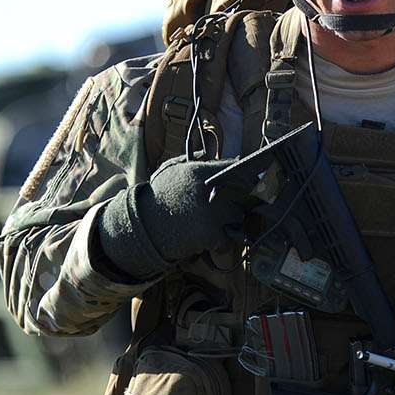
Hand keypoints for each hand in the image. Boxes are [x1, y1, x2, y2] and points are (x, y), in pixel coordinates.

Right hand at [96, 156, 248, 280]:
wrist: (141, 227)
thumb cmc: (157, 197)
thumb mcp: (169, 170)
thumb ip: (192, 159)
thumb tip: (211, 152)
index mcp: (198, 171)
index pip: (235, 167)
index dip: (247, 174)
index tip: (253, 180)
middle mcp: (208, 190)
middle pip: (243, 193)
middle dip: (239, 199)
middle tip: (230, 204)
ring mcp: (211, 213)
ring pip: (239, 216)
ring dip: (232, 220)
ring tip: (216, 222)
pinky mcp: (210, 235)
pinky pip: (228, 239)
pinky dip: (221, 242)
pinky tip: (208, 238)